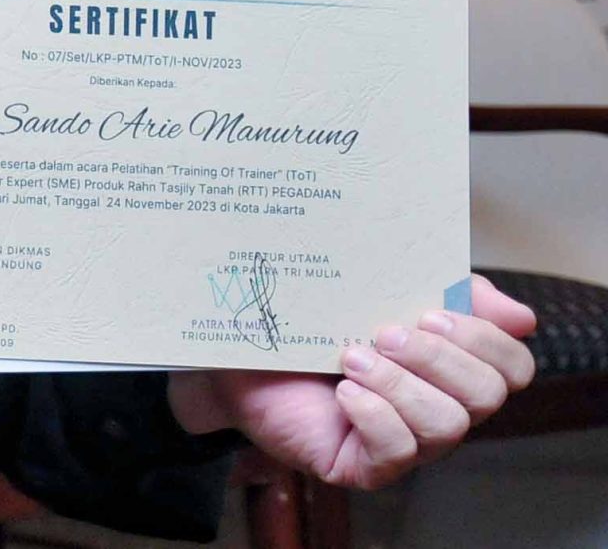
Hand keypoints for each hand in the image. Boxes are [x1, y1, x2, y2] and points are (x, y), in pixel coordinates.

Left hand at [167, 274, 537, 488]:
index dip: (487, 340)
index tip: (433, 310)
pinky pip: (397, 451)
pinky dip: (375, 415)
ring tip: (351, 357)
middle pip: (487, 395)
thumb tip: (518, 315)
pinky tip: (343, 392)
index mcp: (452, 364)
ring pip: (447, 425)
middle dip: (440, 358)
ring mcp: (407, 440)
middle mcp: (440, 405)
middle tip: (384, 332)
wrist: (235, 350)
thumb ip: (444, 288)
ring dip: (401, 384)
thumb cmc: (308, 320)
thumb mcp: (374, 288)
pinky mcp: (366, 465)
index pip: (512, 366)